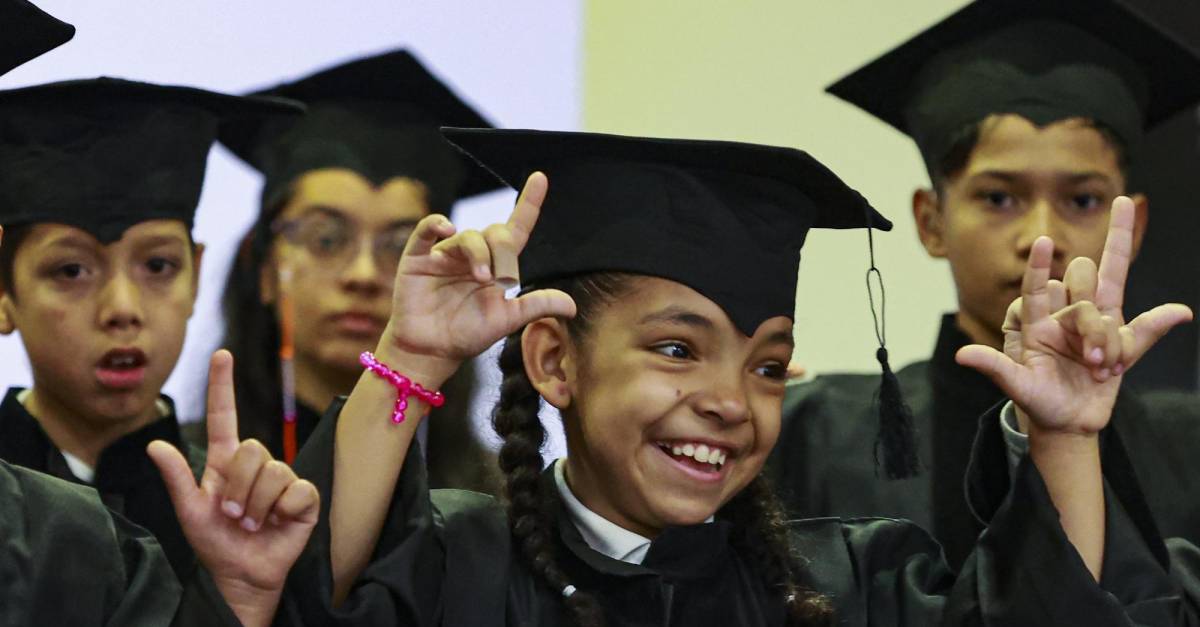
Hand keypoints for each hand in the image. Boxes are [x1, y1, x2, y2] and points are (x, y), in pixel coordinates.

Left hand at [148, 351, 318, 626]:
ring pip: (272, 471)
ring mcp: (282, 479)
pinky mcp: (303, 497)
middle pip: (251, 449)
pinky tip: (276, 522)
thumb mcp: (189, 512)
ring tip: (251, 523)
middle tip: (232, 514)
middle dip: (237, 486)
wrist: (242, 575)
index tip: (222, 354)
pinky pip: (295, 489)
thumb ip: (176, 478)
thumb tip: (154, 445)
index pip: (225, 416)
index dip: (222, 385)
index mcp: (225, 461)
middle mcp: (257, 464)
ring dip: (256, 504)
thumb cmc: (215, 543)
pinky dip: (280, 509)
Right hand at [381, 172, 576, 381]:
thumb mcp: (507, 321)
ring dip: (479, 253)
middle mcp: (472, 255)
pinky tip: (446, 228)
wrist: (431, 352)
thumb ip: (537, 307)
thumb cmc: (467, 334)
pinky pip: (426, 230)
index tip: (540, 178)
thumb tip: (573, 306)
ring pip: (468, 236)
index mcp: (495, 265)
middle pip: (495, 233)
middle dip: (503, 252)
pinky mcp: (418, 258)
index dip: (529, 203)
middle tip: (500, 280)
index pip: (516, 229)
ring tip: (481, 277)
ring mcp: (445, 254)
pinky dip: (436, 224)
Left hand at [956, 197, 1191, 433]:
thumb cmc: (1037, 399)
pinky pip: (1143, 328)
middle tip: (1086, 358)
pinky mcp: (1121, 343)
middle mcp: (1066, 317)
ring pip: (1108, 302)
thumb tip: (962, 355)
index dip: (1039, 267)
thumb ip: (995, 367)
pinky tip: (1180, 313)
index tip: (1042, 241)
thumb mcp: (1016, 386)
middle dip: (1086, 320)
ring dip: (1107, 337)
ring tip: (1101, 370)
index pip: (1037, 288)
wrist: (1067, 422)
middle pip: (1079, 287)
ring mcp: (1096, 326)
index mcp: (1037, 323)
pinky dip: (1162, 320)